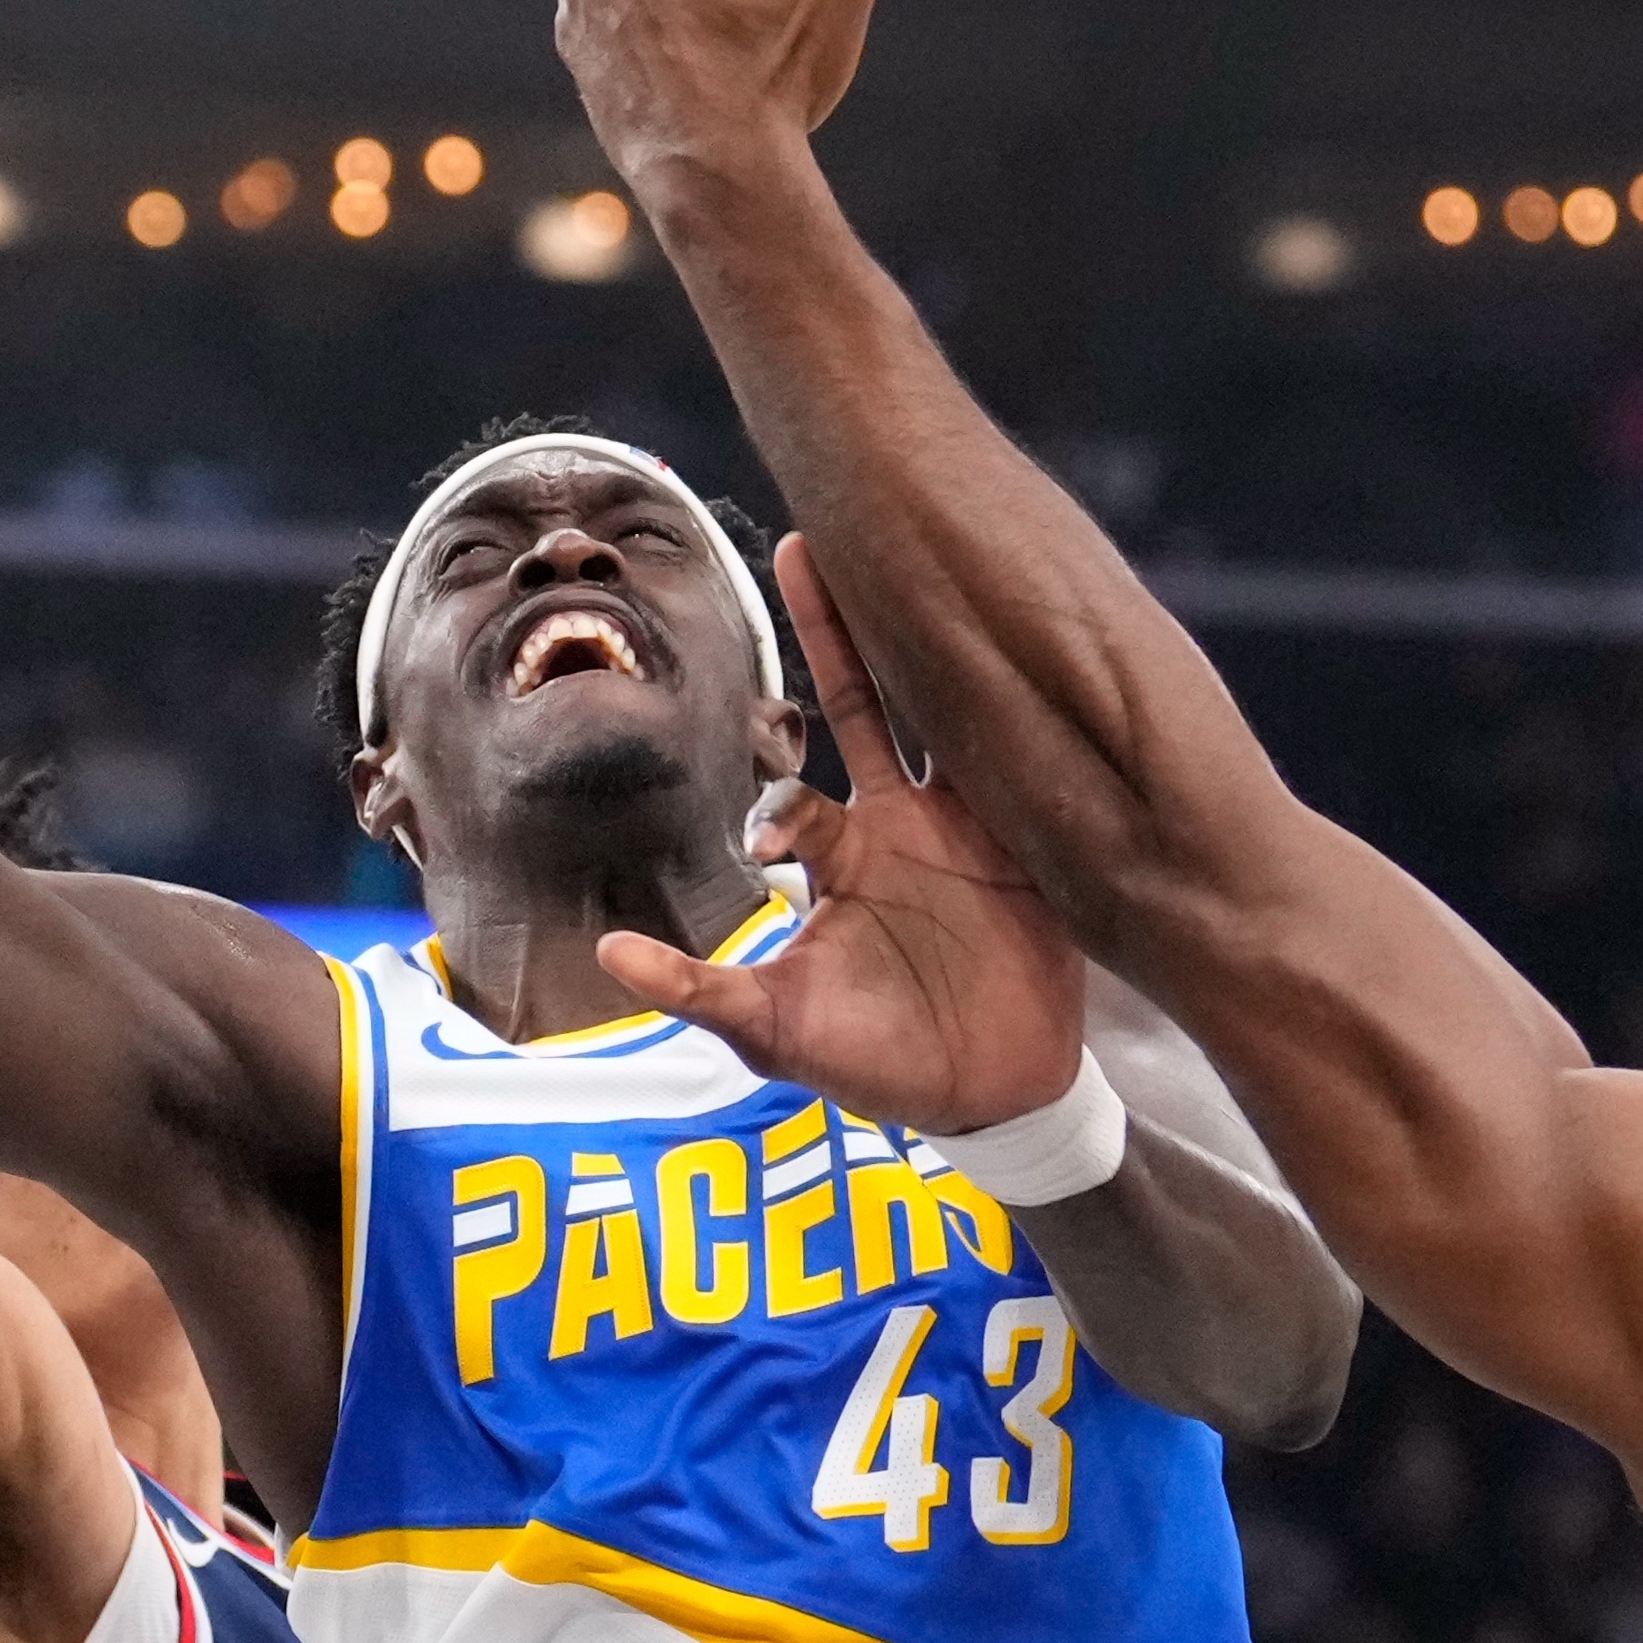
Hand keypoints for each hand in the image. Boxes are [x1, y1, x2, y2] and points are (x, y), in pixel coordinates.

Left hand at [596, 534, 1082, 1139]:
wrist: (993, 1099)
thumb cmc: (880, 1063)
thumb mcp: (779, 1031)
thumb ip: (701, 990)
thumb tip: (606, 953)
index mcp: (841, 856)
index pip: (798, 792)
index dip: (780, 806)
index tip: (769, 844)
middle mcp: (903, 822)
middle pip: (867, 702)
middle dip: (836, 629)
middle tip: (805, 544)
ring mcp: (973, 825)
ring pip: (945, 709)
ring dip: (931, 642)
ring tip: (923, 557)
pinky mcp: (1035, 843)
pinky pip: (1027, 766)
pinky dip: (1023, 721)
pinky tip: (1022, 652)